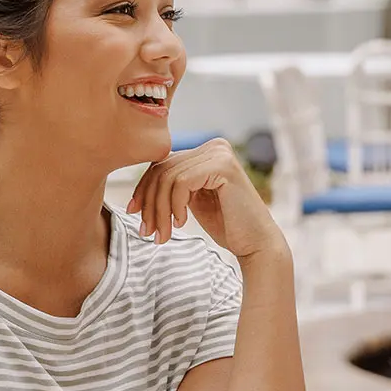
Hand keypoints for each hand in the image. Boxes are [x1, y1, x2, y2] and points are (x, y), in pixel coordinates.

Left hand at [128, 139, 282, 260]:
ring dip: (159, 210)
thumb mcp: (192, 200)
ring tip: (163, 234)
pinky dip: (175, 205)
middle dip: (149, 203)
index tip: (134, 214)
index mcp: (206, 151)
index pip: (161, 164)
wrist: (256, 243)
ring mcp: (220, 153)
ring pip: (168, 177)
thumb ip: (174, 186)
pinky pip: (181, 182)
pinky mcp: (223, 166)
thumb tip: (138, 187)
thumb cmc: (226, 225)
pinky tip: (182, 223)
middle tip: (147, 231)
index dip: (142, 189)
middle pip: (162, 169)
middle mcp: (214, 146)